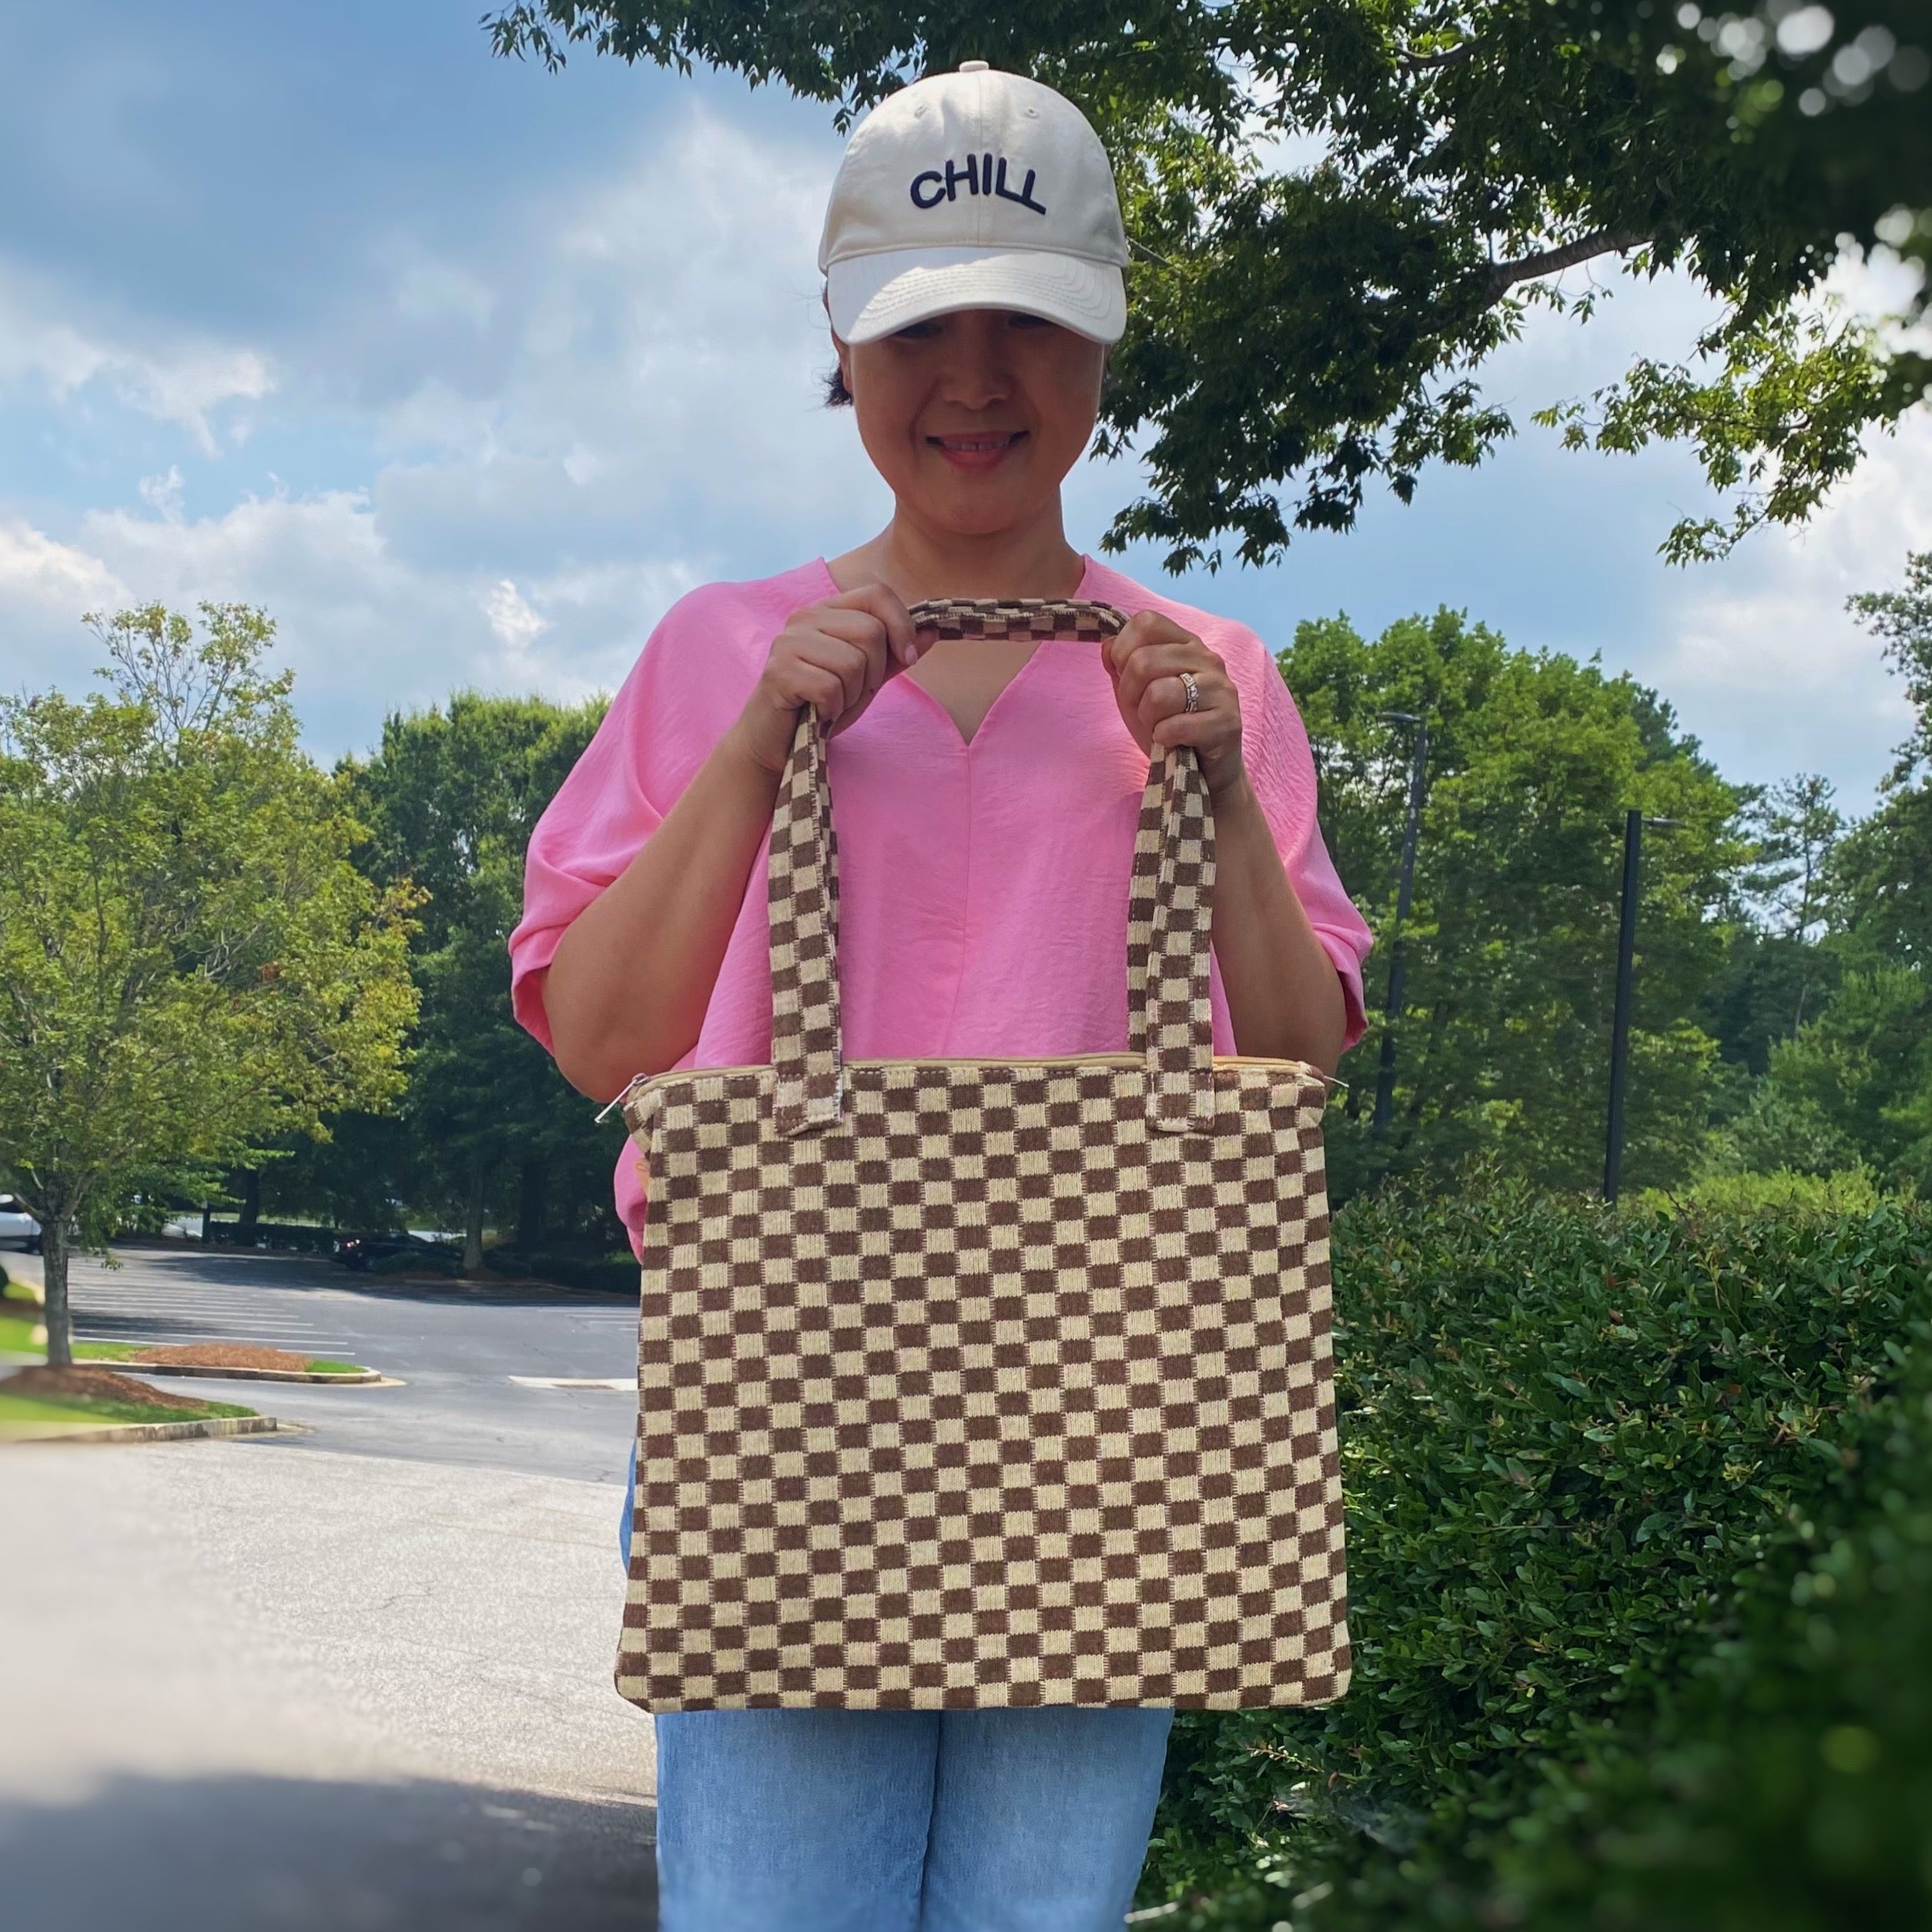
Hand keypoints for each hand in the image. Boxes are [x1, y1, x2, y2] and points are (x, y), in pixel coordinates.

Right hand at [730, 584, 931, 776]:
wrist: (777, 741)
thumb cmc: (822, 705)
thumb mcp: (867, 678)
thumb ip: (895, 654)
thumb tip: (932, 631)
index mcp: (827, 610)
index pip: (877, 593)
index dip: (902, 625)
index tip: (908, 658)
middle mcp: (804, 617)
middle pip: (870, 632)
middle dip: (873, 673)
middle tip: (851, 693)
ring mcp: (788, 642)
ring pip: (853, 663)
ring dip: (851, 696)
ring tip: (833, 704)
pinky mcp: (778, 672)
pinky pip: (831, 688)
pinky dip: (833, 710)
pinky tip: (818, 713)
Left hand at [1105, 611, 1245, 799]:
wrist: (1203, 773)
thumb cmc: (1170, 727)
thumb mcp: (1137, 693)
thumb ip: (1120, 664)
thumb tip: (1107, 646)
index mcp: (1187, 644)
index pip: (1147, 622)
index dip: (1123, 650)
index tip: (1126, 677)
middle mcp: (1208, 659)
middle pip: (1143, 661)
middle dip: (1129, 694)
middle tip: (1144, 713)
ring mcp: (1221, 689)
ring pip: (1158, 694)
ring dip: (1148, 719)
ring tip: (1161, 727)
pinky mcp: (1227, 724)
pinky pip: (1174, 727)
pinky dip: (1164, 740)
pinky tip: (1174, 743)